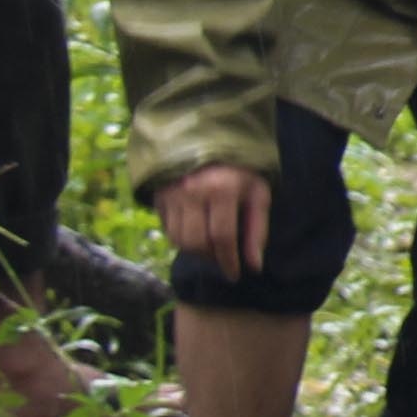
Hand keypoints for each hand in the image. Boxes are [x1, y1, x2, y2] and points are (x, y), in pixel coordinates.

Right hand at [159, 162, 271, 281]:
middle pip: (196, 242)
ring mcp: (171, 193)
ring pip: (178, 239)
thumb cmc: (240, 170)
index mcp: (221, 189)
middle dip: (212, 258)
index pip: (222, 237)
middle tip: (224, 259)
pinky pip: (167, 229)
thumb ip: (257, 230)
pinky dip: (182, 239)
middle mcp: (192, 192)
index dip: (228, 260)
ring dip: (196, 251)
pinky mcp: (158, 196)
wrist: (209, 141)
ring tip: (211, 248)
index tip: (235, 274)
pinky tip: (196, 233)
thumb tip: (254, 266)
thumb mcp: (258, 194)